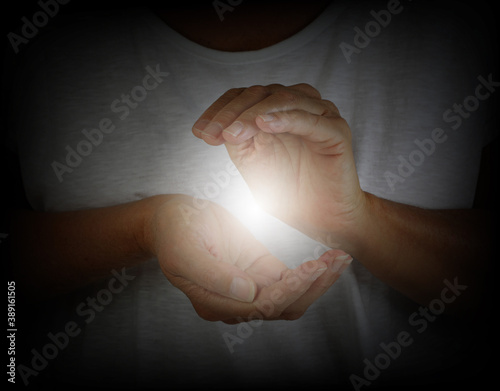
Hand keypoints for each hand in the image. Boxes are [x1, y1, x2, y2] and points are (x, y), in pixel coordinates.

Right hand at [146, 194, 351, 322]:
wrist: (172, 217)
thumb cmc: (173, 231)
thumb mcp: (185, 251)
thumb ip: (213, 275)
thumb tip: (247, 293)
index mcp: (215, 303)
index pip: (261, 306)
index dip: (288, 290)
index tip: (311, 268)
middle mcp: (236, 301)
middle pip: (284, 307)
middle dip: (313, 288)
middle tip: (336, 261)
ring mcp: (250, 286)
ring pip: (292, 296)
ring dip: (318, 281)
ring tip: (340, 258)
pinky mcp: (259, 270)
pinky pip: (290, 278)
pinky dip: (312, 271)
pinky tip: (329, 257)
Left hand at [192, 84, 366, 246]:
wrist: (320, 219)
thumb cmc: (287, 192)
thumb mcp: (252, 163)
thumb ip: (239, 140)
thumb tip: (221, 125)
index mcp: (277, 111)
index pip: (245, 96)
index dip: (220, 109)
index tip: (199, 133)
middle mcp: (299, 107)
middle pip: (262, 93)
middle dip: (233, 113)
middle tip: (215, 134)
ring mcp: (320, 116)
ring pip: (285, 99)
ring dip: (255, 113)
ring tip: (233, 132)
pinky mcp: (337, 132)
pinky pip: (310, 119)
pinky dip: (286, 118)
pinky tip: (264, 125)